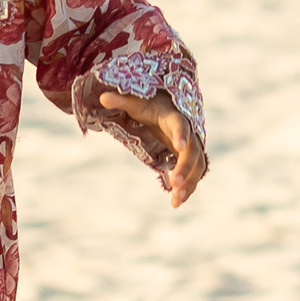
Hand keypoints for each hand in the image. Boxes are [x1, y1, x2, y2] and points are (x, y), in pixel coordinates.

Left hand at [75, 75, 208, 206]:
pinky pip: (194, 174)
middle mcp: (188, 132)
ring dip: (189, 183)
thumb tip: (102, 97)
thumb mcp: (136, 102)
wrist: (167, 107)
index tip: (180, 146)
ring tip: (176, 201)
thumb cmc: (149, 104)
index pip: (180, 124)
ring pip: (197, 165)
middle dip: (185, 168)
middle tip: (175, 184)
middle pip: (193, 151)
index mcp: (173, 117)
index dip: (181, 134)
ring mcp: (190, 146)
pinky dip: (188, 187)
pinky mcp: (188, 158)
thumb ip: (121, 100)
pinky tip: (176, 203)